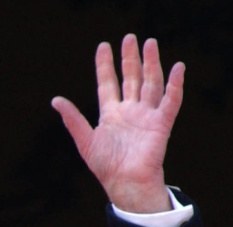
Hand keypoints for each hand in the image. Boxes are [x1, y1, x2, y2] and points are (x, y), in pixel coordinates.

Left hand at [51, 34, 182, 212]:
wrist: (123, 184)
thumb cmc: (105, 166)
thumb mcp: (84, 139)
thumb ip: (72, 119)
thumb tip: (55, 100)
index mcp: (111, 114)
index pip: (108, 83)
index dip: (105, 65)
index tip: (103, 46)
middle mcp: (130, 111)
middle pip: (131, 78)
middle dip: (130, 58)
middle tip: (130, 37)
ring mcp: (146, 116)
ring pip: (151, 83)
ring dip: (152, 64)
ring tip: (151, 43)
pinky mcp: (161, 124)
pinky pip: (171, 101)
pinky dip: (175, 85)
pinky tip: (177, 68)